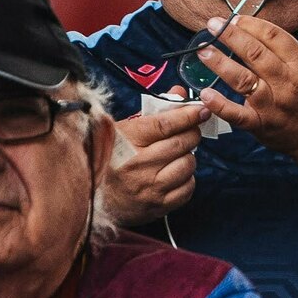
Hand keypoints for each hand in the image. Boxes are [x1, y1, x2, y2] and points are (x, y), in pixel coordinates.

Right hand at [103, 91, 203, 224]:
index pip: (164, 125)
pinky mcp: (159, 205)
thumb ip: (153, 112)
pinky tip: (174, 174)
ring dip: (188, 157)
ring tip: (176, 156)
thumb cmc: (112, 159)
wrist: (96, 200)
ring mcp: (149, 187)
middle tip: (191, 131)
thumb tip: (180, 92)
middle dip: (192, 134)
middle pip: (181, 143)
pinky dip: (187, 178)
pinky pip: (189, 187)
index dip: (186, 115)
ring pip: (188, 164)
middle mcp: (137, 165)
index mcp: (125, 142)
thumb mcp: (124, 132)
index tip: (201, 110)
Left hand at [192, 14, 297, 158]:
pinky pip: (237, 115)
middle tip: (213, 24)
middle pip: (255, 54)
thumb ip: (286, 51)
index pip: (274, 37)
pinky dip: (220, 105)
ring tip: (204, 50)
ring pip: (243, 80)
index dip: (251, 25)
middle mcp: (287, 84)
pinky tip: (205, 93)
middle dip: (231, 36)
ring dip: (220, 63)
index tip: (234, 19)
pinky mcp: (261, 125)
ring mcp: (273, 106)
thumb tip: (252, 30)